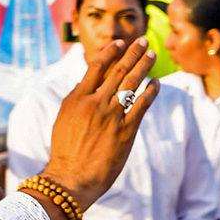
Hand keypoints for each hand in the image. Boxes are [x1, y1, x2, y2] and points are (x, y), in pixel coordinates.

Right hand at [42, 38, 158, 215]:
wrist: (71, 177)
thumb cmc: (65, 151)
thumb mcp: (63, 119)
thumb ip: (75, 99)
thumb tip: (84, 82)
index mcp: (78, 98)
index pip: (96, 66)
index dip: (110, 52)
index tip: (120, 42)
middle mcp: (95, 103)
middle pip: (118, 70)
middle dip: (133, 53)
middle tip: (144, 41)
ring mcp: (112, 115)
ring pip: (131, 83)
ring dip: (144, 66)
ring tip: (152, 54)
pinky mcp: (126, 131)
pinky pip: (142, 104)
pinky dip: (151, 91)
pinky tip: (156, 82)